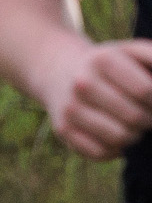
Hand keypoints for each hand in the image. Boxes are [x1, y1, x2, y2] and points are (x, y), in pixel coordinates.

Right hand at [40, 38, 151, 159]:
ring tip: (137, 126)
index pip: (145, 90)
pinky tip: (118, 137)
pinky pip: (101, 152)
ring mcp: (70, 109)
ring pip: (119, 138)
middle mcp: (82, 84)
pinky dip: (116, 149)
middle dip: (150, 121)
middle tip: (150, 117)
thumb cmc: (110, 64)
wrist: (60, 71)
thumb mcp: (132, 51)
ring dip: (136, 136)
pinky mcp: (63, 130)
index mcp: (103, 59)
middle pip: (134, 117)